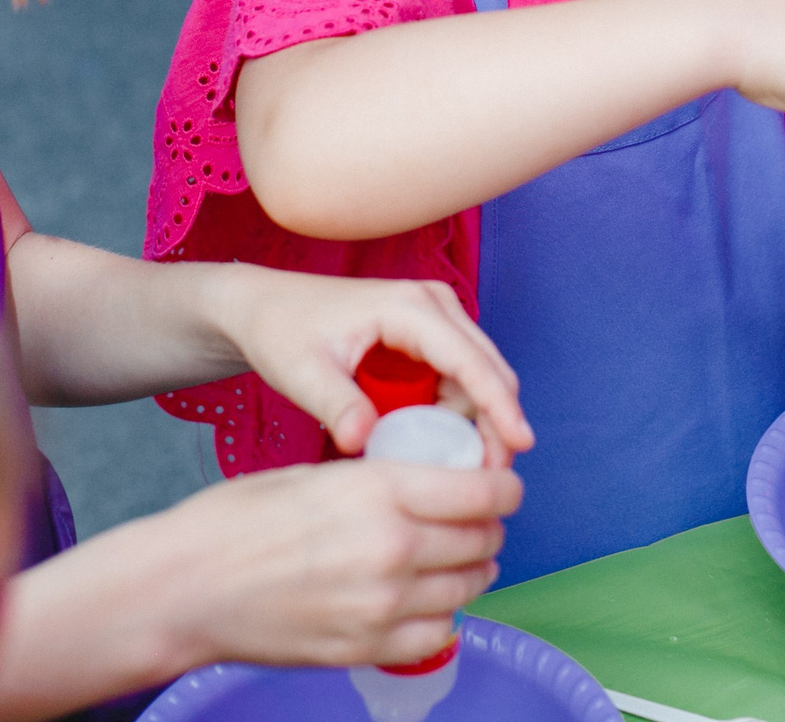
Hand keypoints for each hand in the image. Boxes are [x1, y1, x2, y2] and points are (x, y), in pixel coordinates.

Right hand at [140, 459, 519, 669]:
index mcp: (381, 491)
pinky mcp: (367, 649)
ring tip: (452, 559)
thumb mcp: (318, 474)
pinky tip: (422, 600)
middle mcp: (393, 549)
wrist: (185, 587)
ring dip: (470, 570)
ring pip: (468, 587)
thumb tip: (438, 485)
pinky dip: (441, 615)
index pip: (484, 490)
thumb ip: (385, 481)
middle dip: (488, 526)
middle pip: (483, 538)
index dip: (505, 485)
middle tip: (475, 520)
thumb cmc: (238, 521)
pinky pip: (437, 633)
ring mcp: (383, 607)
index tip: (503, 485)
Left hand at [210, 266, 531, 461]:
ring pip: (476, 378)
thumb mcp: (302, 372)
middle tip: (490, 479)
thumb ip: (336, 405)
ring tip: (454, 471)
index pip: (469, 359)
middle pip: (486, 370)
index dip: (499, 404)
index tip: (520, 445)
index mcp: (408, 306)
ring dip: (473, 423)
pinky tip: (434, 447)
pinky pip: (457, 379)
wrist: (264, 307)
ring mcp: (434, 317)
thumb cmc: (281, 331)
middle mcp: (432, 304)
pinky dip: (453, 414)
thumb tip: (364, 442)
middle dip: (495, 423)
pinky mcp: (428, 335)